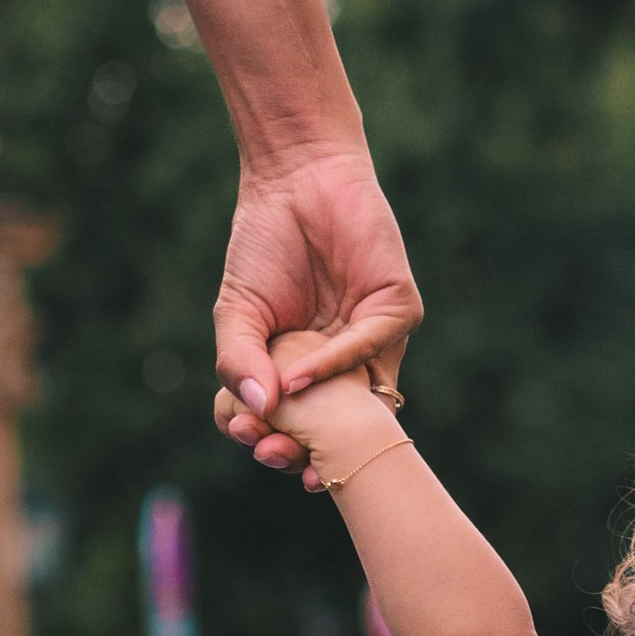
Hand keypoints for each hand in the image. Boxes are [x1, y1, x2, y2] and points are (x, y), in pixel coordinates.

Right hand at [213, 142, 421, 471]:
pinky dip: (333, 365)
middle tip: (275, 455)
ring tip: (288, 439)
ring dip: (328, 427)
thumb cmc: (264, 247)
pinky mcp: (397, 312)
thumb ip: (238, 362)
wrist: (294, 180)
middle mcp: (349, 367)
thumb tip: (253, 409)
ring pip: (364, 405)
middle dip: (308, 451)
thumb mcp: (237, 314)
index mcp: (311, 375)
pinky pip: (369, 350)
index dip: (281, 444)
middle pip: (339, 429)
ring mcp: (377, 343)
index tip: (253, 447)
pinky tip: (298, 374)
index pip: (304, 427)